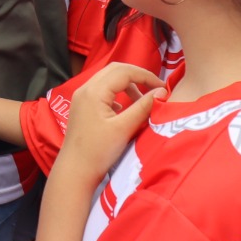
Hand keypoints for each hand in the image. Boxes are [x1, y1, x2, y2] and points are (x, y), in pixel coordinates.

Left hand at [55, 63, 166, 186]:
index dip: (146, 76)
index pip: (123, 71)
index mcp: (94, 90)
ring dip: (128, 86)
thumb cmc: (99, 150)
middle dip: (137, 77)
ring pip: (108, 80)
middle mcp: (85, 88)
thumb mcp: (125, 128)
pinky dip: (118, 95)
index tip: (164, 87)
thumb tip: (162, 92)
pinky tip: (126, 111)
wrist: (76, 169)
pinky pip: (103, 91)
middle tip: (156, 90)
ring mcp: (82, 97)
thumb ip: (143, 107)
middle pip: (115, 70)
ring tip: (142, 102)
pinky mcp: (83, 106)